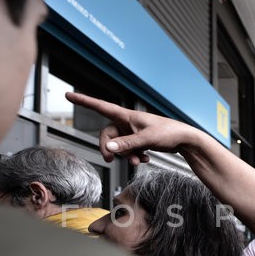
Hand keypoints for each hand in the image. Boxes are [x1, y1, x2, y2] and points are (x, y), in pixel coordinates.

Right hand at [65, 92, 199, 164]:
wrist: (185, 139)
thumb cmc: (169, 133)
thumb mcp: (146, 139)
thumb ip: (126, 144)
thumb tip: (108, 148)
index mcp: (127, 116)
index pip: (100, 106)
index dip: (84, 101)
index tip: (68, 95)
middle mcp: (128, 122)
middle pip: (107, 135)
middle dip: (109, 148)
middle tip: (112, 160)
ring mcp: (134, 131)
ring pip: (119, 145)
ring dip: (126, 155)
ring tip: (139, 161)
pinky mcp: (140, 140)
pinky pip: (129, 149)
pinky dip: (134, 155)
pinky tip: (145, 158)